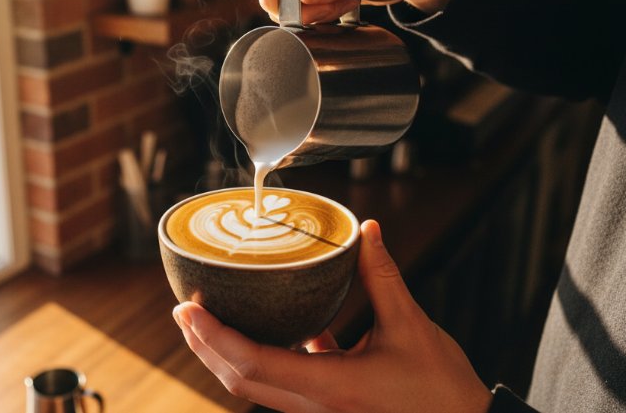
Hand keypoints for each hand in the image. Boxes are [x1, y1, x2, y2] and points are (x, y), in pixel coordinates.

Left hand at [173, 220, 492, 412]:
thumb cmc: (442, 389)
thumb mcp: (411, 327)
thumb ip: (382, 277)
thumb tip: (367, 231)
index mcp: (329, 386)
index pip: (252, 362)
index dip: (214, 335)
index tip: (188, 309)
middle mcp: (313, 405)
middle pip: (239, 378)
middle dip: (205, 344)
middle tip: (183, 309)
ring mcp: (317, 411)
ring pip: (254, 385)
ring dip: (225, 353)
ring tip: (205, 319)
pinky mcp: (327, 408)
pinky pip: (281, 383)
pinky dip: (262, 357)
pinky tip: (267, 325)